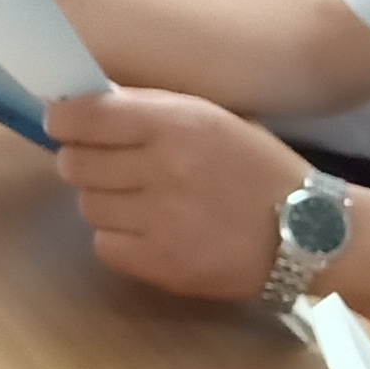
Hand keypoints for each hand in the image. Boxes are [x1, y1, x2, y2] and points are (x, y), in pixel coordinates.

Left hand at [43, 88, 309, 300]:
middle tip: (108, 166)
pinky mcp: (161, 263)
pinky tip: (150, 231)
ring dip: (104, 201)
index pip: (87, 117)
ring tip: (141, 201)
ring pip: (88, 206)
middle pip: (75, 164)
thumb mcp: (211, 119)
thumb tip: (84, 105)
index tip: (62, 124)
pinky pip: (105, 245)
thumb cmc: (255, 167)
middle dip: (83, 161)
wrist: (306, 232)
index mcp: (177, 125)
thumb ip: (150, 110)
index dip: (64, 120)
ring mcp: (161, 221)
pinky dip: (118, 238)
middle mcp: (164, 170)